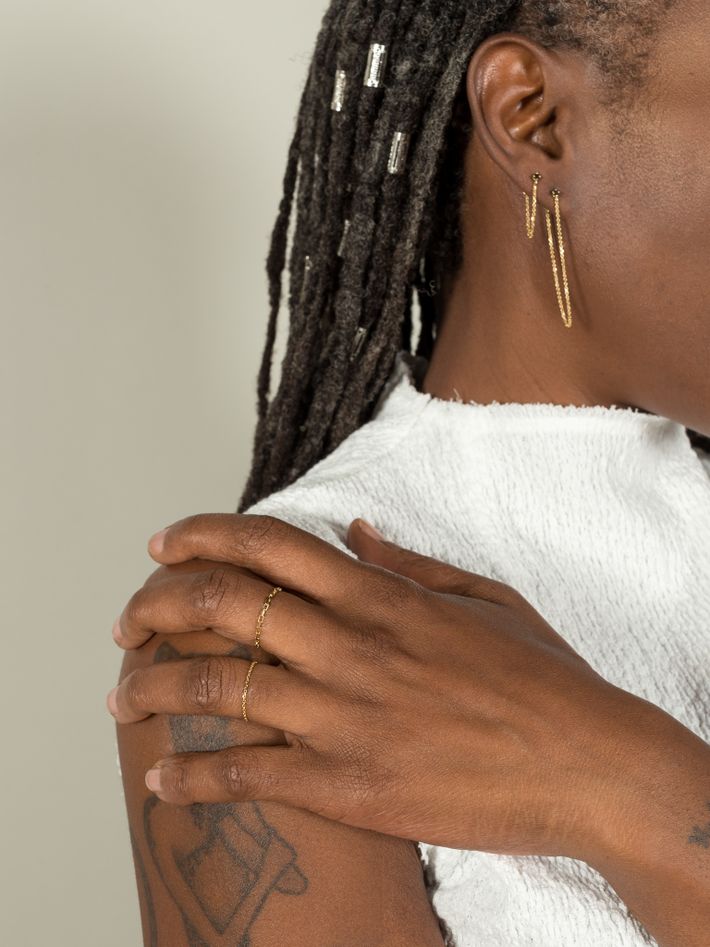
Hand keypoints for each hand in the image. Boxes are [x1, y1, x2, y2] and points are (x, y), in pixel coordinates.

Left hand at [107, 512, 637, 862]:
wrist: (585, 766)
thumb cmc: (541, 679)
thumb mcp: (482, 598)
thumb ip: (407, 564)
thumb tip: (356, 532)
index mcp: (380, 597)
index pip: (268, 545)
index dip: (202, 536)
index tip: (162, 546)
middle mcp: (349, 646)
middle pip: (223, 607)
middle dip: (156, 607)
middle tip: (128, 622)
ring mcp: (342, 715)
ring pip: (217, 686)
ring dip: (152, 687)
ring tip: (121, 697)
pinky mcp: (346, 783)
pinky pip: (246, 773)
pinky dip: (192, 774)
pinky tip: (162, 778)